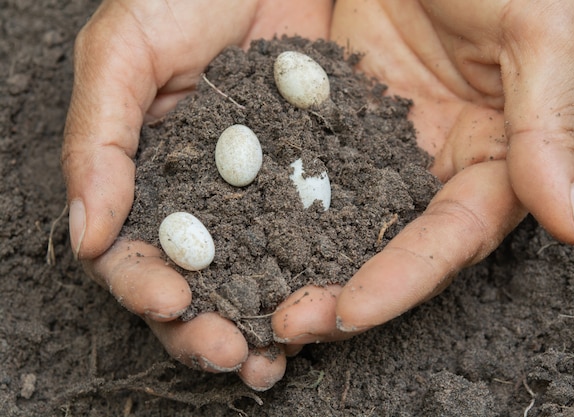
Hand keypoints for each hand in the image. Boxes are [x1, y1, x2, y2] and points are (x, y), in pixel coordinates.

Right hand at [62, 0, 331, 389]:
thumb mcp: (123, 54)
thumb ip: (97, 140)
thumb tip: (83, 236)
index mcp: (144, 180)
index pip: (134, 252)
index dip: (146, 285)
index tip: (172, 302)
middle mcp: (201, 200)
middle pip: (198, 283)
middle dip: (209, 326)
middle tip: (234, 355)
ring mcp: (258, 196)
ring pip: (256, 275)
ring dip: (264, 322)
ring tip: (277, 359)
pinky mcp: (310, 182)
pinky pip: (314, 237)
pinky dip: (316, 276)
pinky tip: (328, 305)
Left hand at [273, 0, 573, 342]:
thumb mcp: (537, 31)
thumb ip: (550, 126)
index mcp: (492, 159)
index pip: (450, 238)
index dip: (404, 280)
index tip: (350, 313)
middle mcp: (432, 167)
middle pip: (389, 247)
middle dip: (340, 293)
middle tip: (284, 327)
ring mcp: (380, 147)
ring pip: (339, 221)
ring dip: (299, 263)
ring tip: (248, 298)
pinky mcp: (335, 122)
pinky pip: (301, 171)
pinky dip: (271, 205)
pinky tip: (235, 233)